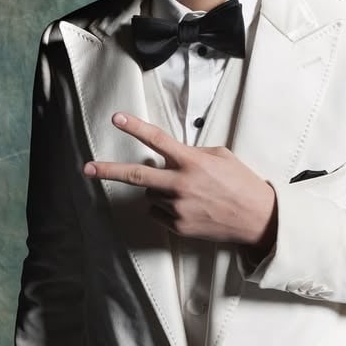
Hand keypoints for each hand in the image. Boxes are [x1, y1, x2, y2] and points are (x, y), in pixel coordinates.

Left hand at [84, 112, 276, 251]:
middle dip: (108, 171)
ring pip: (151, 195)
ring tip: (187, 193)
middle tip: (87, 168)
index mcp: (193, 162)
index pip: (158, 140)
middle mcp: (181, 184)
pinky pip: (158, 213)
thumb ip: (193, 153)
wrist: (258, 219)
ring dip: (159, 190)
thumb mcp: (222, 157)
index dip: (135, 128)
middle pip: (136, 176)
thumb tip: (170, 156)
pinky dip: (166, 208)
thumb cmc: (242, 183)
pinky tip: (188, 207)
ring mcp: (178, 208)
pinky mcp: (178, 227)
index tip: (116, 118)